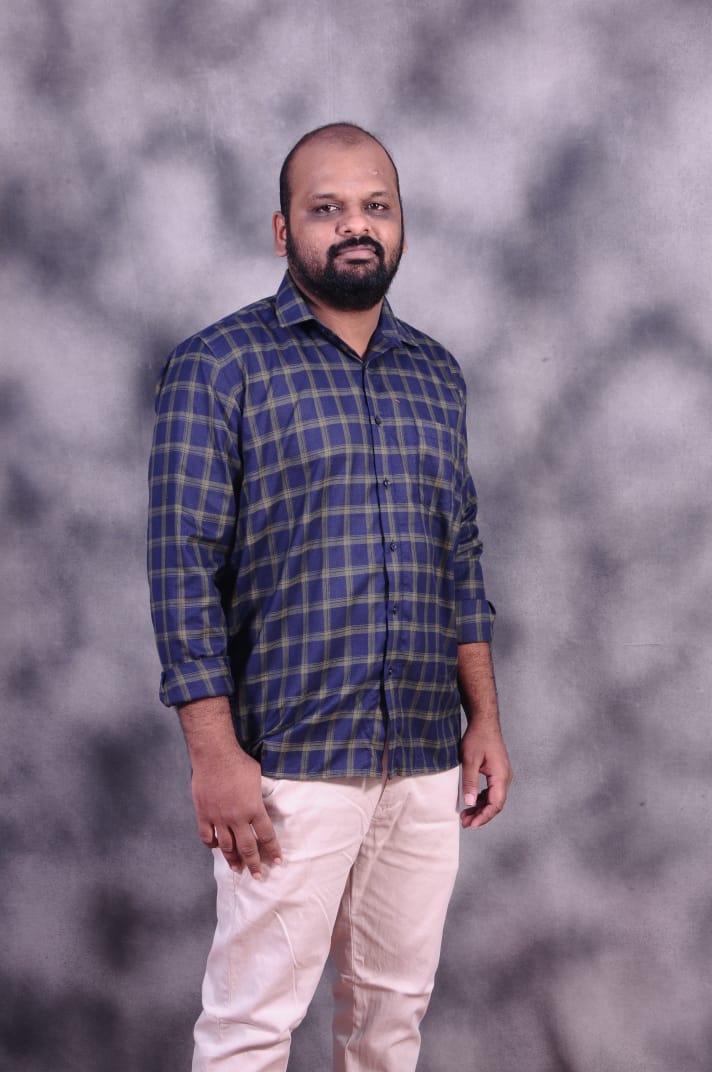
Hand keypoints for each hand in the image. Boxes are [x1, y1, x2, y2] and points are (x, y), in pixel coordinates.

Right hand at [191, 748, 282, 877]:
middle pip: (247, 847)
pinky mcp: (203, 814)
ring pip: (226, 846)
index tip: (277, 861)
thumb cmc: (239, 763)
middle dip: (254, 863)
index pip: (266, 836)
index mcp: (254, 809)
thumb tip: (262, 804)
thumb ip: (259, 796)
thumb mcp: (258, 778)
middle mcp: (237, 818)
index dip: (273, 851)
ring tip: (237, 868)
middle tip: (258, 875)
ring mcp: (219, 818)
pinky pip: (207, 836)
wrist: (214, 755)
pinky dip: (212, 844)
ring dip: (232, 859)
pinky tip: (216, 847)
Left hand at [460, 723, 512, 829]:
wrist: (484, 722)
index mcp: (501, 776)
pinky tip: (471, 802)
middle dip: (481, 815)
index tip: (471, 824)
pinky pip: (492, 791)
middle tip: (465, 823)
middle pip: (495, 804)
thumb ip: (470, 781)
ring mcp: (502, 775)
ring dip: (481, 808)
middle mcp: (505, 778)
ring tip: (466, 815)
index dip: (484, 817)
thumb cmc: (478, 738)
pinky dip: (482, 799)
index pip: (495, 804)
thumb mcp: (470, 760)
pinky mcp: (497, 772)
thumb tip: (469, 802)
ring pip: (494, 799)